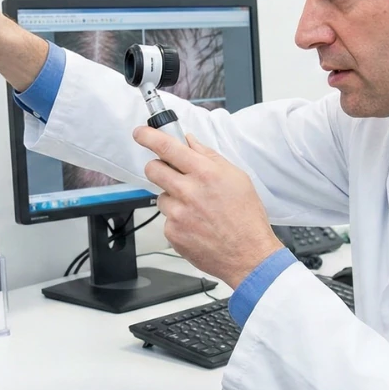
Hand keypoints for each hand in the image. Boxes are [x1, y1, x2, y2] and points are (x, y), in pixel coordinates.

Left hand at [134, 128, 283, 288]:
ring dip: (172, 198)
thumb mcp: (237, 178)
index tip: (140, 134)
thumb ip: (209, 157)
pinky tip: (196, 225)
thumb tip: (190, 142)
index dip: (149, 137)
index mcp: (205, 173)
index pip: (167, 148)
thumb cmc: (246, 217)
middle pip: (153, 169)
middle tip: (169, 174)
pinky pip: (166, 219)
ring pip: (160, 196)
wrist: (248, 255)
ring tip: (196, 209)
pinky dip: (177, 220)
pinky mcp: (172, 233)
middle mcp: (188, 192)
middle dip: (158, 168)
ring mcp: (177, 214)